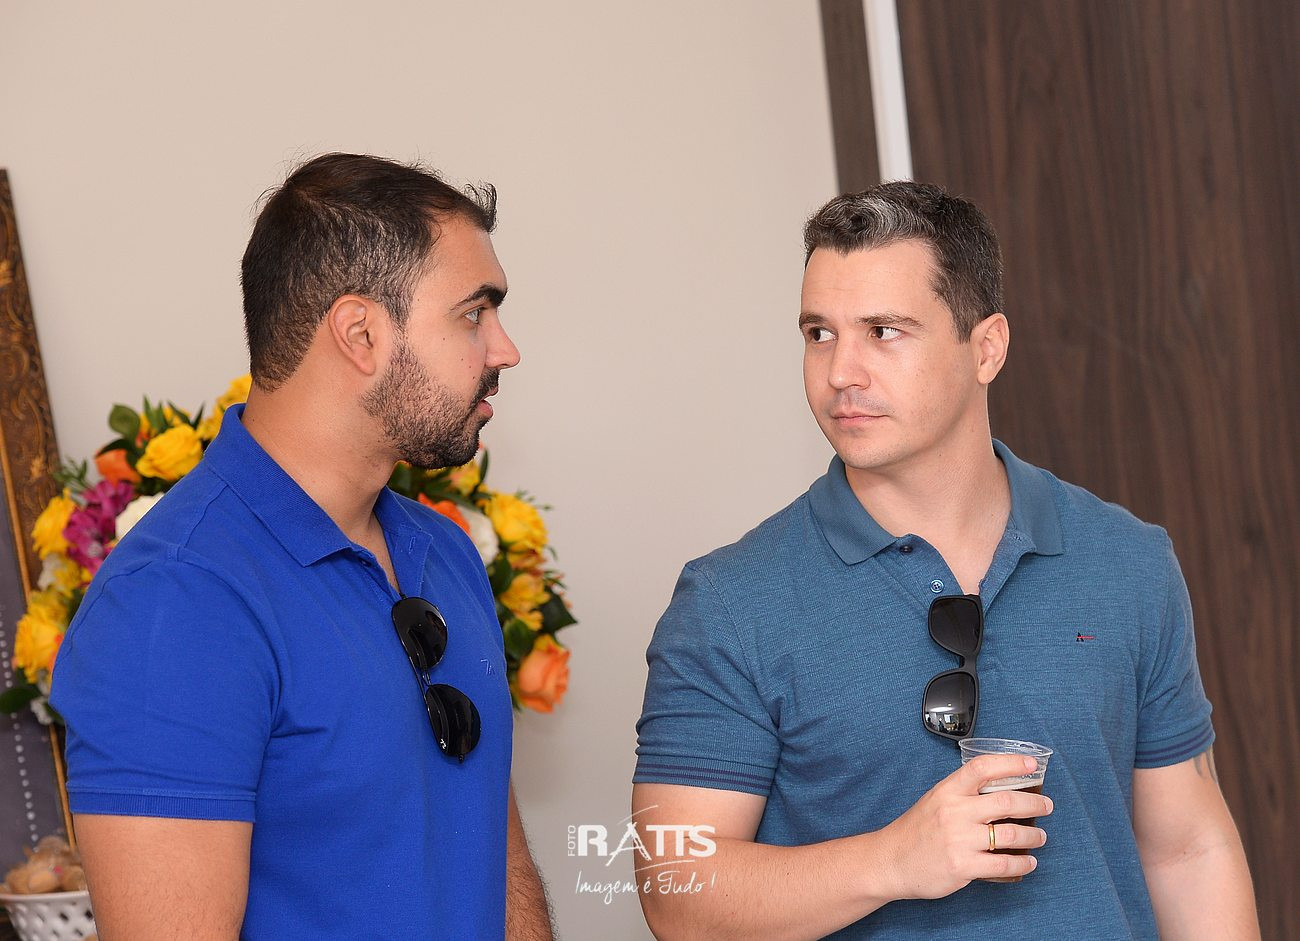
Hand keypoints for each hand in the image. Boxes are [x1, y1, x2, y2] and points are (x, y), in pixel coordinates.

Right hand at [877, 754, 1052, 898]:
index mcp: (948, 791)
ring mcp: (959, 840)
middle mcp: (954, 812)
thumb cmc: (916, 830)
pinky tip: (1028, 861)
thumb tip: (1001, 789)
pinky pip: (1004, 864)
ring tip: (1040, 836)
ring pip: (1011, 835)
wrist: (891, 860)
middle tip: (1047, 805)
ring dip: (1033, 835)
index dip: (1011, 763)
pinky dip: (1023, 863)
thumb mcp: (936, 800)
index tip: (1032, 764)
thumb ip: (963, 794)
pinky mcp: (963, 866)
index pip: (982, 768)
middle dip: (1034, 803)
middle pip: (1006, 802)